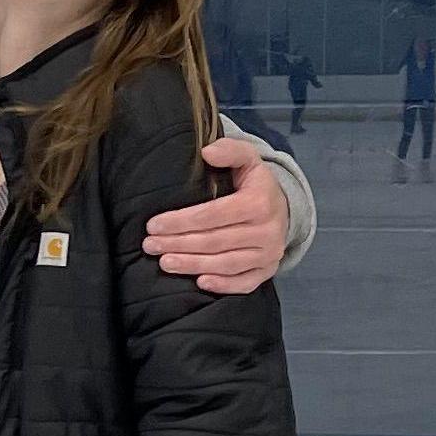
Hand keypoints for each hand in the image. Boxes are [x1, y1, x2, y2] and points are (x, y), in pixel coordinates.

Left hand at [141, 136, 288, 293]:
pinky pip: (245, 283)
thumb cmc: (255, 184)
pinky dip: (223, 285)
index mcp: (259, 203)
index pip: (212, 215)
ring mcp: (269, 254)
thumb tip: (206, 152)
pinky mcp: (268, 270)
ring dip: (193, 265)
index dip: (180, 221)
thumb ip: (229, 150)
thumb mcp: (247, 159)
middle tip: (150, 245)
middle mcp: (267, 231)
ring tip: (164, 263)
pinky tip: (200, 282)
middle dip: (178, 244)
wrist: (285, 208)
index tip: (153, 225)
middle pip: (215, 242)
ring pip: (226, 264)